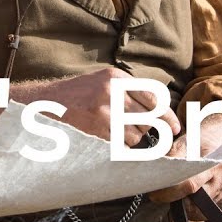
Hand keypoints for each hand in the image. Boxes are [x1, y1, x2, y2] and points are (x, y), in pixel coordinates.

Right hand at [38, 68, 181, 145]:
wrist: (45, 103)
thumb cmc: (78, 93)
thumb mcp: (103, 80)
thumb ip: (129, 89)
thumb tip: (160, 107)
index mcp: (116, 77)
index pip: (153, 98)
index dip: (168, 115)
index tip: (175, 127)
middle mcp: (112, 92)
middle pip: (148, 118)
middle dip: (150, 128)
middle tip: (149, 133)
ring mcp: (104, 112)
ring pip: (136, 134)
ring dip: (132, 137)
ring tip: (115, 129)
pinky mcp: (97, 131)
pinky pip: (121, 144)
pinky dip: (119, 145)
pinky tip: (106, 135)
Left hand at [148, 117, 221, 211]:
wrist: (221, 142)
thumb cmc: (200, 143)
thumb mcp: (185, 143)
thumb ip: (173, 158)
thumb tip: (157, 174)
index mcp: (215, 164)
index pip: (190, 185)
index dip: (170, 192)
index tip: (155, 194)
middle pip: (195, 202)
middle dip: (175, 200)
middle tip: (163, 193)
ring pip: (199, 211)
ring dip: (185, 206)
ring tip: (177, 193)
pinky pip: (207, 214)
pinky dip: (195, 209)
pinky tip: (190, 198)